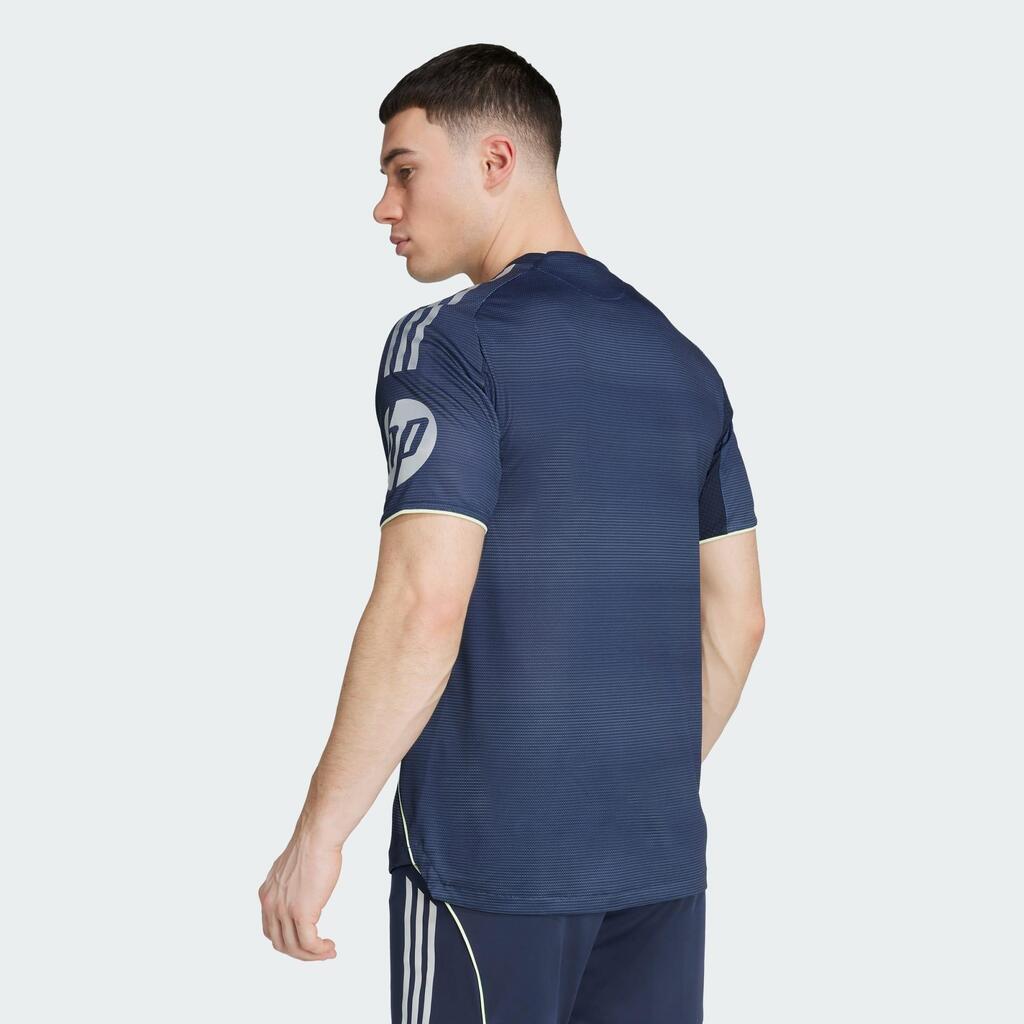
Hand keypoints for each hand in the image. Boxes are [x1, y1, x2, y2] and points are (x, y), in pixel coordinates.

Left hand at [259, 828, 341, 960]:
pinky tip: (329, 946)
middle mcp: (270, 905)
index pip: (271, 930)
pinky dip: (319, 950)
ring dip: (313, 955)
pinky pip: (309, 943)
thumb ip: (291, 886)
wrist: (317, 836)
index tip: (306, 941)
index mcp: (267, 894)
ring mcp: (284, 910)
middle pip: (281, 943)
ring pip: (294, 948)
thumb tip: (304, 894)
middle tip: (319, 951)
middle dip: (300, 952)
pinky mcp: (301, 912)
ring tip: (329, 951)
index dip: (288, 940)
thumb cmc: (312, 845)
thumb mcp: (292, 869)